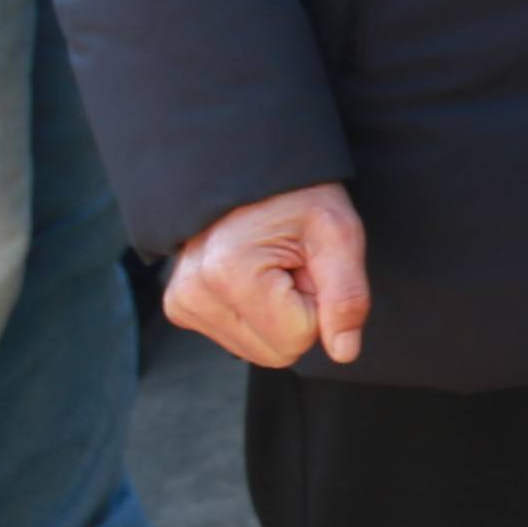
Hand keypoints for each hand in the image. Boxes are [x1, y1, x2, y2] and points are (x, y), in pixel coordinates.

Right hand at [165, 184, 371, 369]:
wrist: (252, 174)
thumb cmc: (299, 198)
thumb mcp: (338, 233)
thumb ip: (346, 296)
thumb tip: (345, 352)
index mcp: (229, 272)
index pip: (299, 338)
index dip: (318, 302)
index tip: (308, 264)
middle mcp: (194, 293)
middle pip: (276, 353)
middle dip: (298, 313)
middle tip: (293, 267)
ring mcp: (182, 303)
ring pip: (258, 351)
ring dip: (278, 315)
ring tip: (274, 268)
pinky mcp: (180, 308)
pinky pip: (238, 340)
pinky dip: (256, 315)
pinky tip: (254, 277)